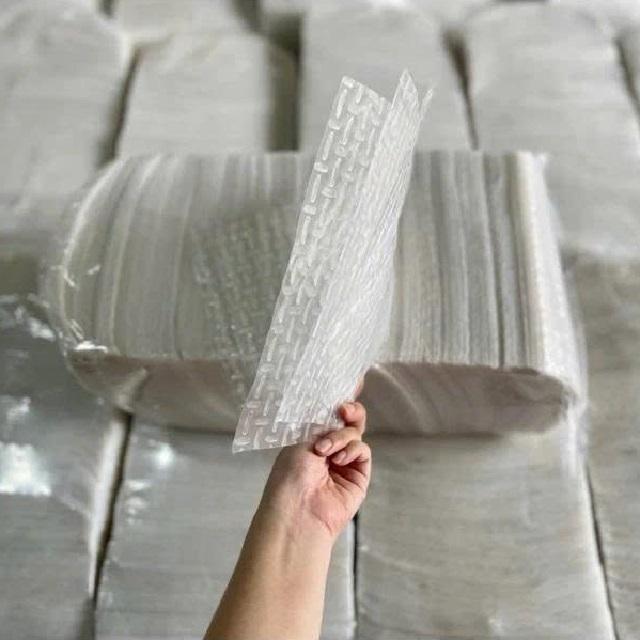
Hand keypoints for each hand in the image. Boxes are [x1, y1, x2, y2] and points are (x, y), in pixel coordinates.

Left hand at [261, 401, 371, 540]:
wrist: (297, 511)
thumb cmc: (290, 476)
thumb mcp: (302, 440)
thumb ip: (323, 422)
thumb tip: (341, 406)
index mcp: (311, 439)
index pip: (330, 416)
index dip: (339, 401)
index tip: (351, 384)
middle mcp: (329, 450)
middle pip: (349, 422)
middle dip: (350, 411)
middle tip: (344, 408)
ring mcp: (345, 463)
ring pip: (356, 434)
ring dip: (342, 436)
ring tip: (325, 449)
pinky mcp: (359, 476)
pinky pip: (363, 452)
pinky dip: (352, 449)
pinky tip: (338, 459)